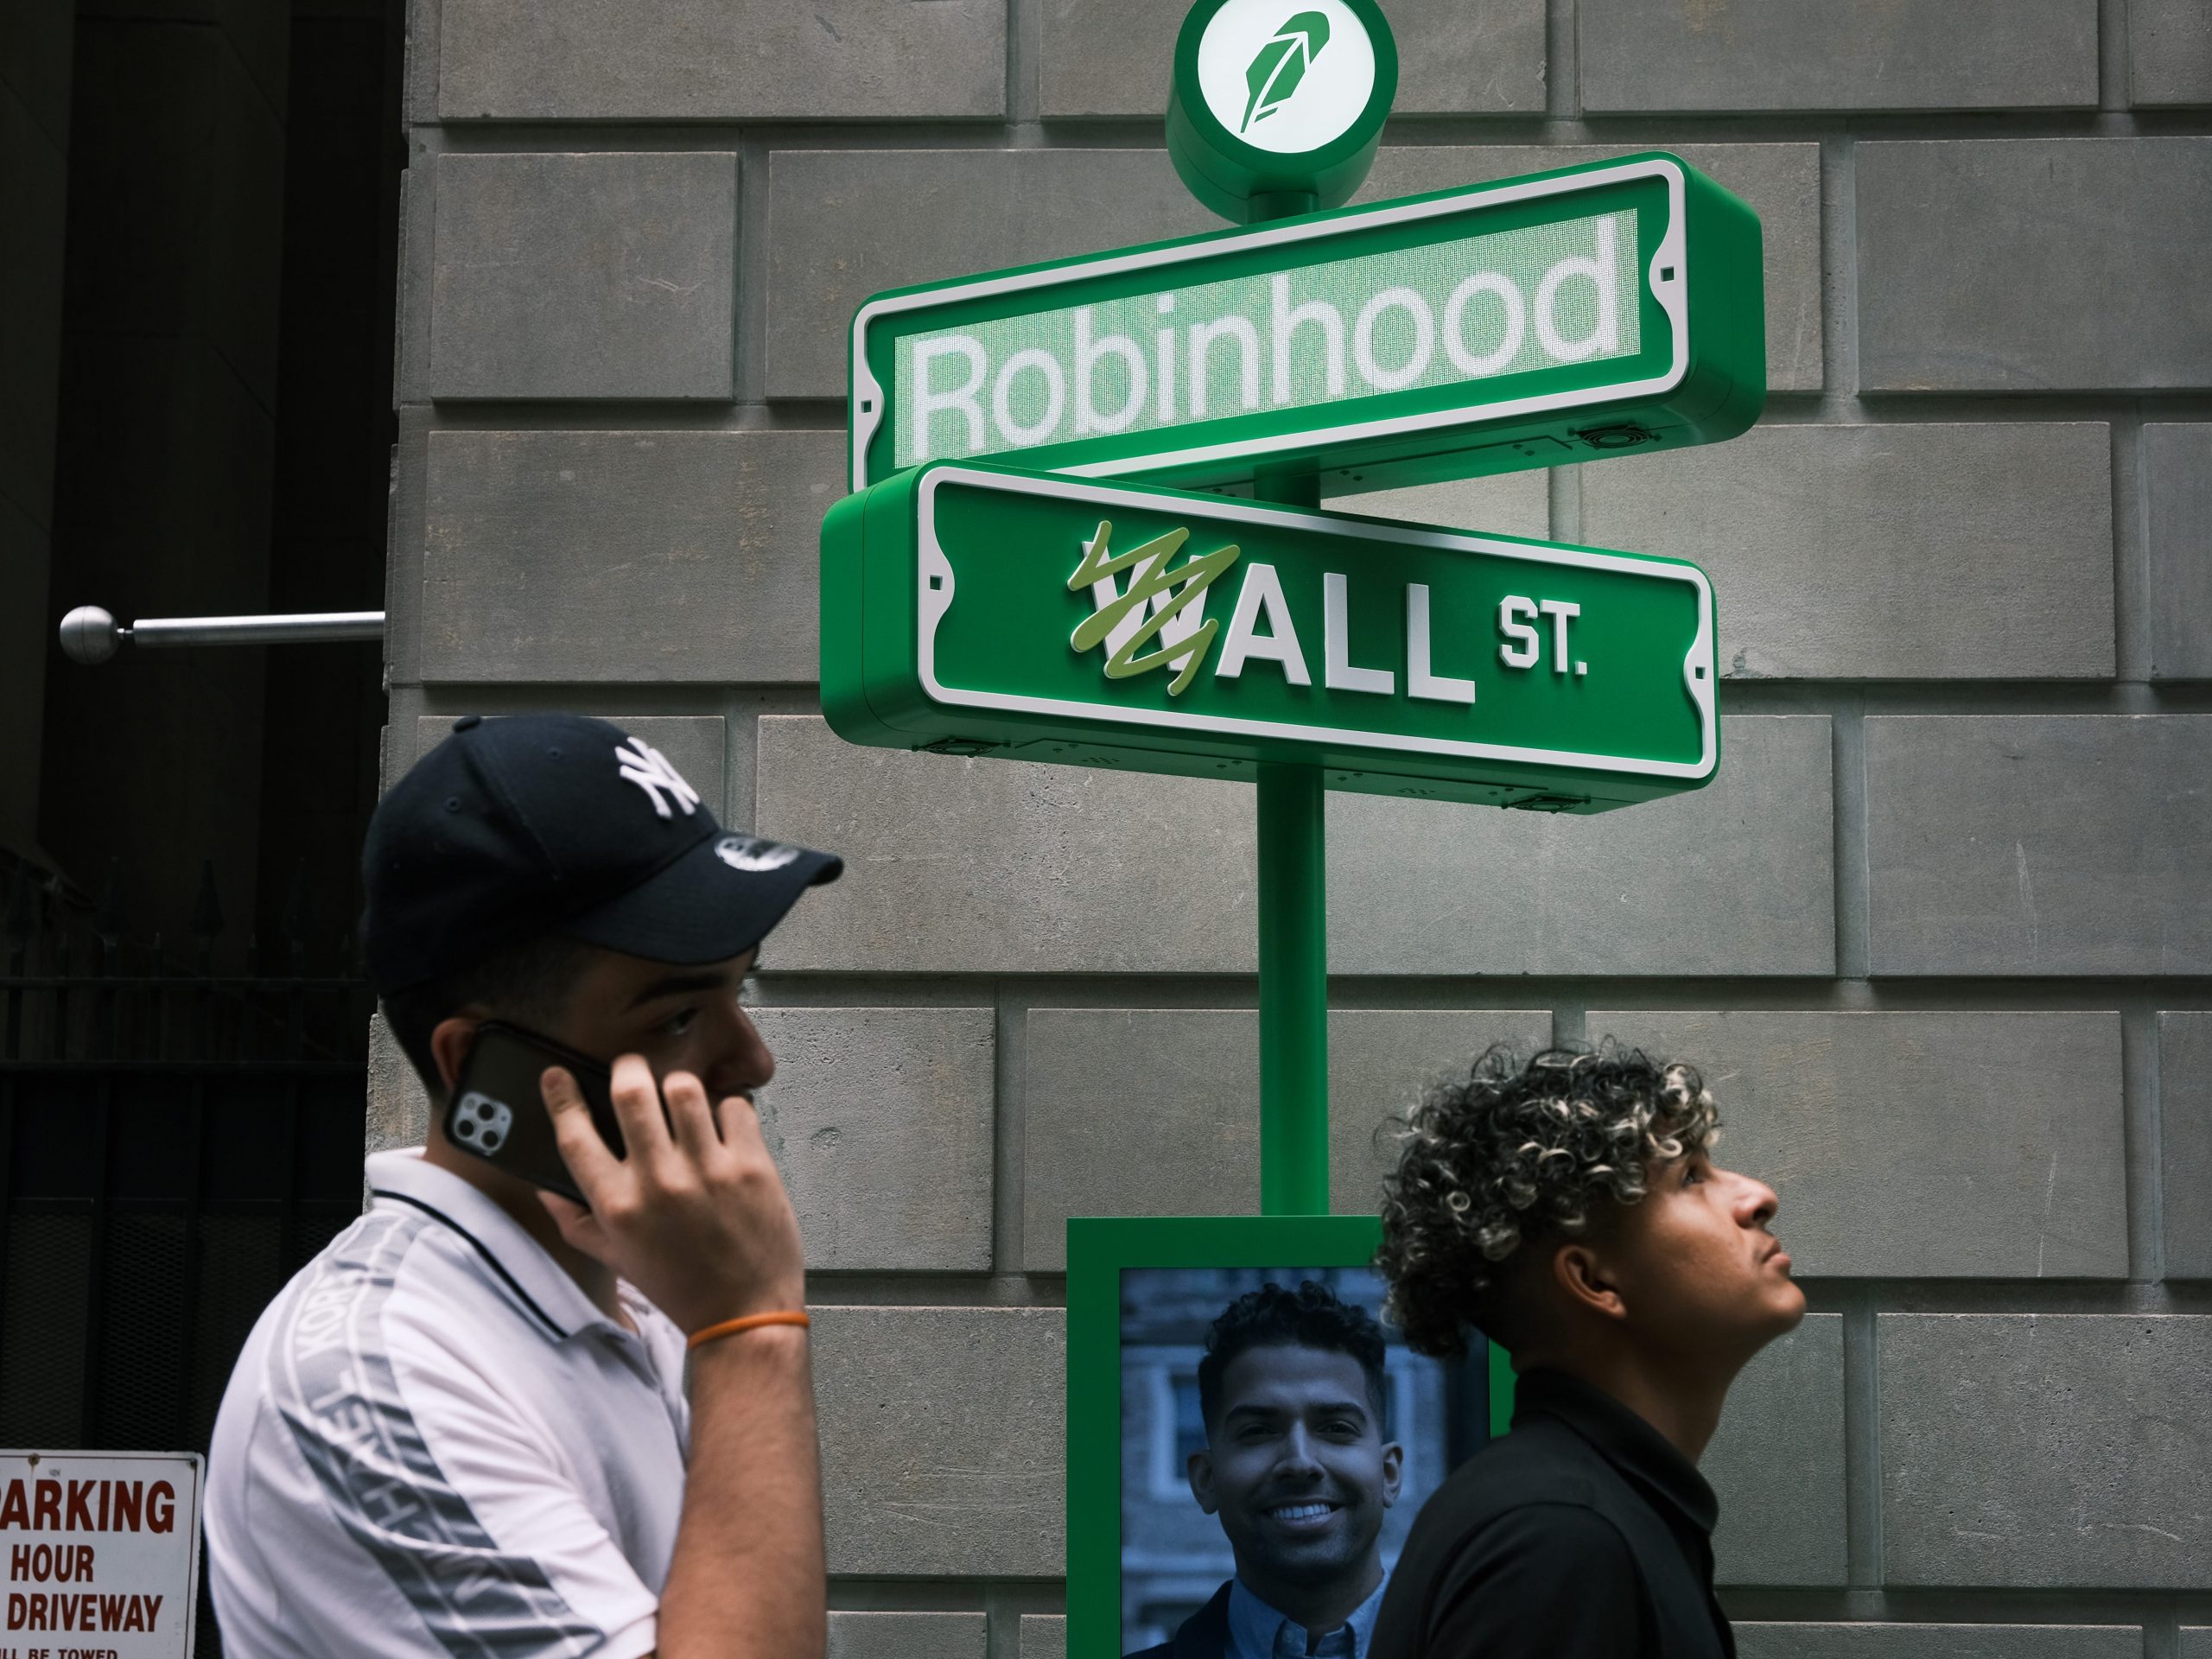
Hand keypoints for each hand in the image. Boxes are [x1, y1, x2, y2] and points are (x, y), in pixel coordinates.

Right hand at [536, 1055, 804, 1334]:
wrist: (742, 1313)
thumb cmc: (679, 1286)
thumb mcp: (616, 1259)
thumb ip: (576, 1221)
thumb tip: (546, 1189)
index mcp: (618, 1206)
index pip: (575, 1136)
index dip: (561, 1097)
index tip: (557, 1075)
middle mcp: (658, 1184)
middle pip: (630, 1092)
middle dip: (628, 1069)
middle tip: (633, 1071)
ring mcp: (707, 1172)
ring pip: (684, 1088)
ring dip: (680, 1086)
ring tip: (682, 1100)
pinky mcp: (751, 1167)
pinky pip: (735, 1107)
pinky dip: (728, 1109)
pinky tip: (724, 1127)